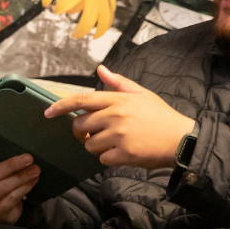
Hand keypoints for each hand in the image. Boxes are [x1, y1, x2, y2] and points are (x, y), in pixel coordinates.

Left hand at [46, 65, 195, 168]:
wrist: (181, 139)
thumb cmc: (160, 116)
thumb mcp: (142, 94)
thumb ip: (118, 83)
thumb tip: (100, 70)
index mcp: (118, 99)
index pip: (81, 100)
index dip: (61, 106)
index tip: (48, 112)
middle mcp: (115, 115)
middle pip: (80, 125)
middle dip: (82, 132)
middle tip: (95, 134)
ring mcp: (119, 135)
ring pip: (89, 144)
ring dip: (97, 146)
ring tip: (115, 143)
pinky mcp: (124, 153)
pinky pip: (102, 159)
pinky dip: (109, 159)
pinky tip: (123, 153)